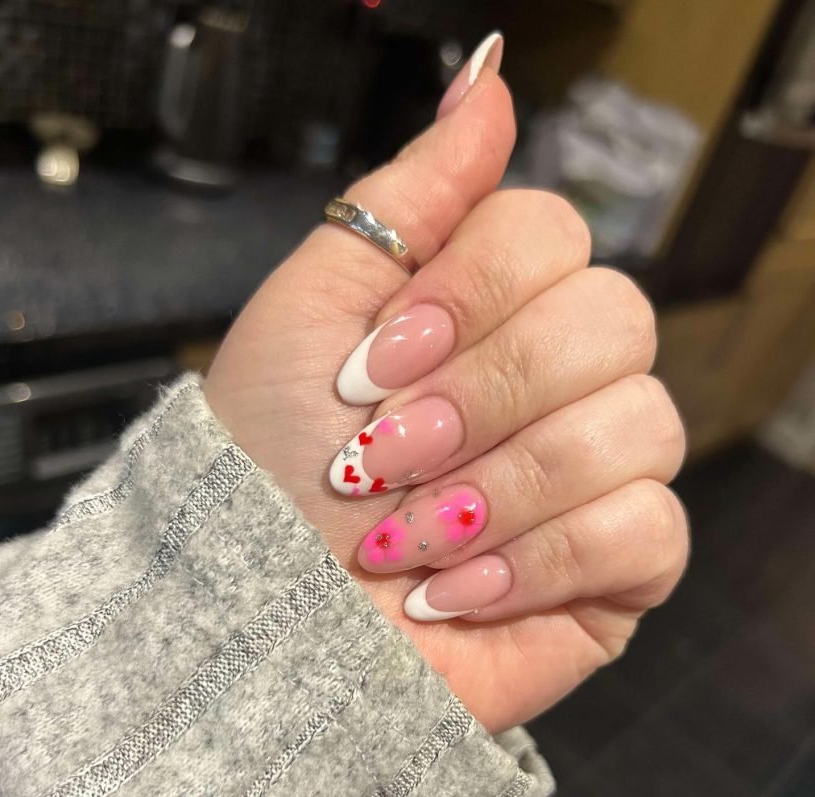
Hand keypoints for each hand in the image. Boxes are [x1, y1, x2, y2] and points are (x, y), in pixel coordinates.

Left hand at [204, 35, 687, 733]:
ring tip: (403, 537)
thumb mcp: (314, 306)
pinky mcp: (621, 568)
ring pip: (640, 426)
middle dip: (482, 395)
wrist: (257, 614)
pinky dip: (536, 560)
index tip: (369, 366)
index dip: (469, 294)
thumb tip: (489, 75)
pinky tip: (451, 588)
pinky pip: (647, 532)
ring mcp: (602, 474)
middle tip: (382, 457)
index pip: (555, 236)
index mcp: (497, 309)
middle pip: (613, 320)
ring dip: (499, 486)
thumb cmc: (270, 462)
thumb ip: (409, 194)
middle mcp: (564, 381)